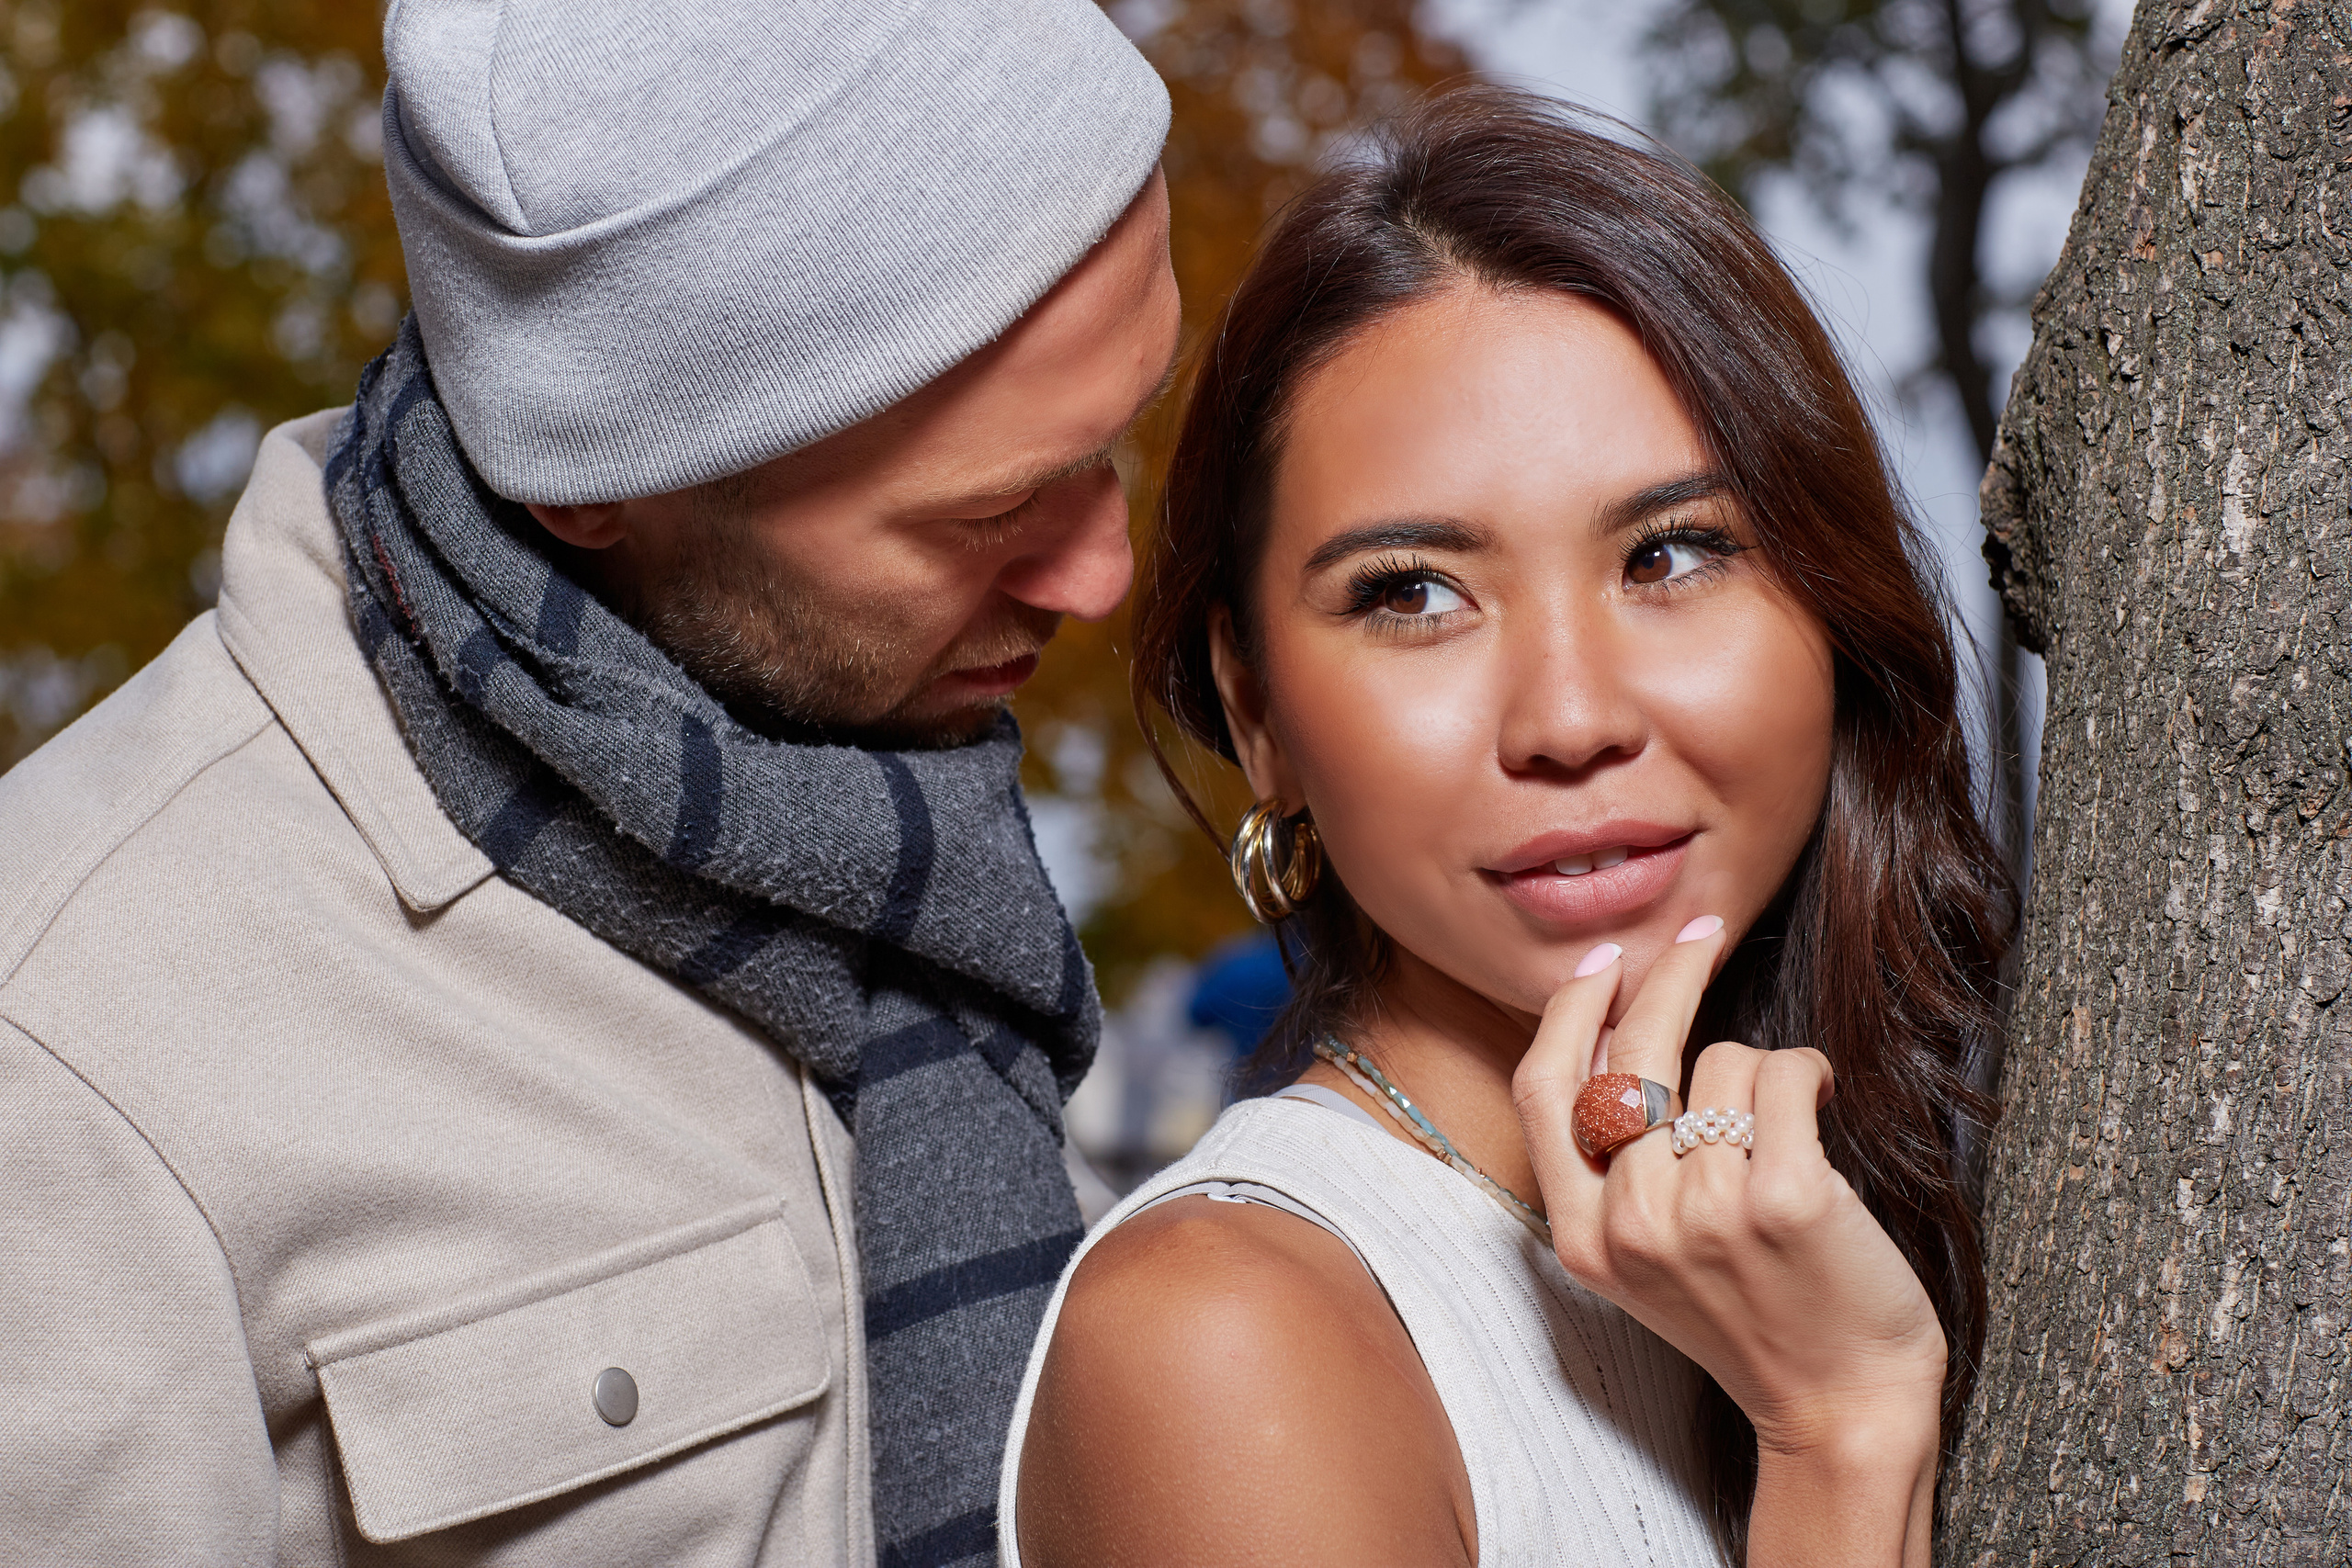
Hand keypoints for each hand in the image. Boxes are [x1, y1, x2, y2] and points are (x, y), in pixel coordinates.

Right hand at [1511, 919, 1946, 1480]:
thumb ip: (1614, 1169)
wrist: (1841, 1405)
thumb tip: (1612, 1031)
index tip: (1604, 965)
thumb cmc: (1755, 1318)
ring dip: (1761, 1072)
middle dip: (1669, 974)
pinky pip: (1784, 1075)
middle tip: (1703, 936)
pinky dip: (1809, 1071)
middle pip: (1632, 1055)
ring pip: (1720, 1062)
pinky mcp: (1785, 1198)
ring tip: (1787, 1126)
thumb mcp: (1646, 1259)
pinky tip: (1821, 1099)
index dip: (1571, 1011)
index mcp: (1584, 1239)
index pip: (1546, 1088)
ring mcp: (1706, 1211)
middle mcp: (1631, 1223)